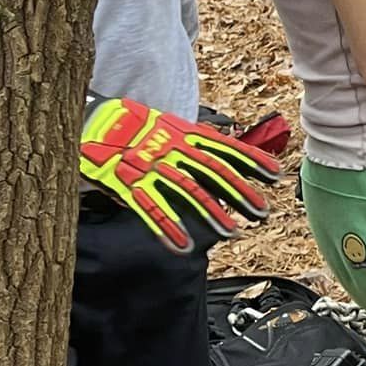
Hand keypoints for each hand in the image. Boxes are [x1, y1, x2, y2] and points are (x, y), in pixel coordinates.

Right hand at [80, 96, 280, 252]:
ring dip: (211, 213)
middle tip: (262, 212)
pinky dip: (167, 227)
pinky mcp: (124, 183)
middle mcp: (170, 148)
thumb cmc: (134, 127)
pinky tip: (184, 246)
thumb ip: (196, 145)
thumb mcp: (170, 128)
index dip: (251, 161)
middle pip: (212, 172)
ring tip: (232, 232)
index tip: (275, 175)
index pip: (224, 147)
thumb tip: (229, 161)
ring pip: (186, 191)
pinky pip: (149, 207)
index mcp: (182, 133)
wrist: (90, 119)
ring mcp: (148, 166)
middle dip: (239, 192)